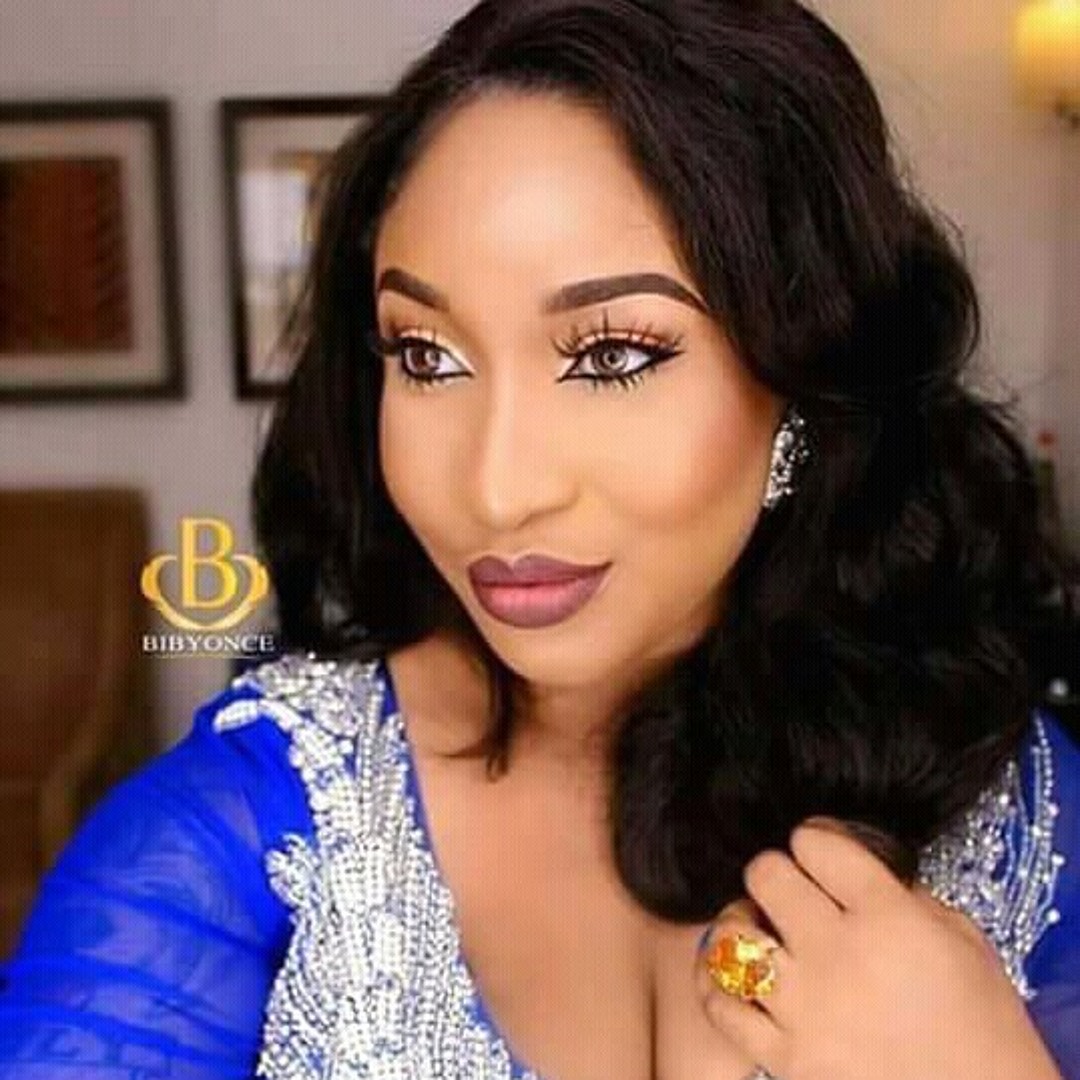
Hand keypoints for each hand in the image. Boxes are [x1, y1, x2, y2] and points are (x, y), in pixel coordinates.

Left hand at [694, 818, 1063, 1079]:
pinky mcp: (785, 1057)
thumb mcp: (963, 940)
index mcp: (887, 917)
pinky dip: (718, 984)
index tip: (821, 850)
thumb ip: (903, 897)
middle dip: (778, 873)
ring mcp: (804, 1008)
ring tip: (759, 930)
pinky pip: (721, 1005)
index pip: (818, 843)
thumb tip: (850, 874)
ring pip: (732, 936)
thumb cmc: (987, 1028)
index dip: (816, 838)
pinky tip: (736, 975)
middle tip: (792, 891)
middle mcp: (836, 954)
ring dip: (742, 923)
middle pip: (766, 875)